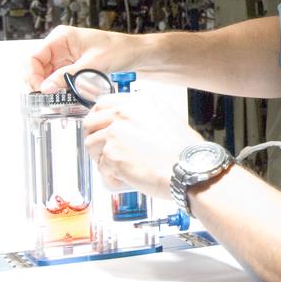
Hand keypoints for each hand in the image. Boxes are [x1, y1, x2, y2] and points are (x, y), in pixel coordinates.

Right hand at [26, 25, 138, 91]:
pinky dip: (60, 89)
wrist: (136, 54)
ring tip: (57, 98)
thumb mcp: (93, 64)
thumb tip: (46, 87)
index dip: (33, 75)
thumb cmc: (119, 49)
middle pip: (38, 68)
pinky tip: (65, 95)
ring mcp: (66, 58)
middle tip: (46, 98)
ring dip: (51, 88)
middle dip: (40, 83)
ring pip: (47, 76)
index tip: (39, 89)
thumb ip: (68, 76)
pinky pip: (59, 80)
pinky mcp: (73, 68)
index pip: (34, 57)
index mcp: (61, 37)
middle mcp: (60, 47)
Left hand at [82, 94, 200, 201]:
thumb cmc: (186, 151)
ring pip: (91, 145)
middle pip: (91, 122)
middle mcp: (124, 113)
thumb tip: (127, 128)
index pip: (103, 104)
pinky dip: (110, 177)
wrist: (190, 169)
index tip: (99, 128)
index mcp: (139, 102)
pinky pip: (101, 167)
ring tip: (116, 168)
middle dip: (93, 138)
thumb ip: (143, 117)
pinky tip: (124, 179)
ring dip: (100, 158)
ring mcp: (115, 133)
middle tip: (102, 151)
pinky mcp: (111, 155)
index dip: (97, 118)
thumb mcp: (167, 119)